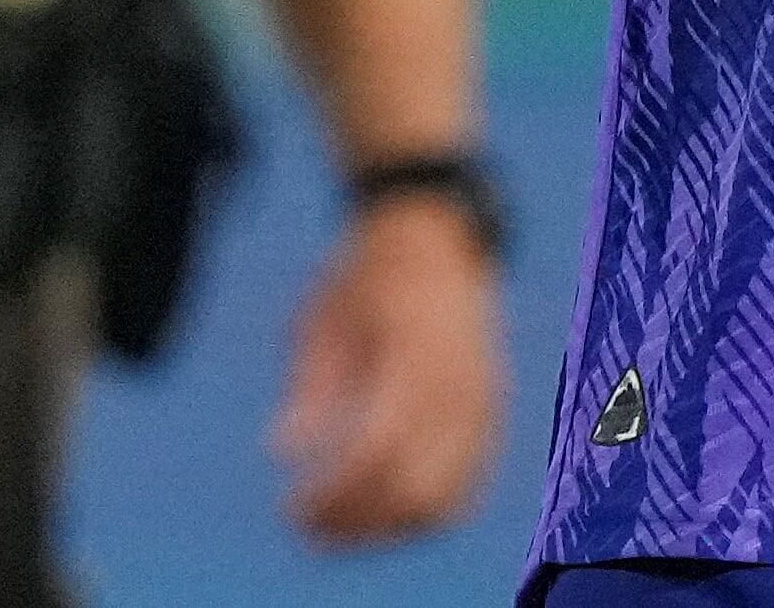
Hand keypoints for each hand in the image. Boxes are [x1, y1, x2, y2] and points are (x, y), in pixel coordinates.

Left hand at [272, 195, 499, 545]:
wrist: (436, 243)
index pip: (379, 449)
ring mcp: (484, 408)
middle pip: (414, 489)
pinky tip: (375, 516)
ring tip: (335, 530)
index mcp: (414, 354)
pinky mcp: (492, 422)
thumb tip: (281, 453)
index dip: (337, 492)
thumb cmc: (365, 279)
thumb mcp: (323, 317)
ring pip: (444, 502)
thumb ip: (310, 386)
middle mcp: (459, 388)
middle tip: (306, 528)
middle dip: (359, 523)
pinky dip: (422, 515)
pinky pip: (466, 490)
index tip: (293, 509)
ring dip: (388, 529)